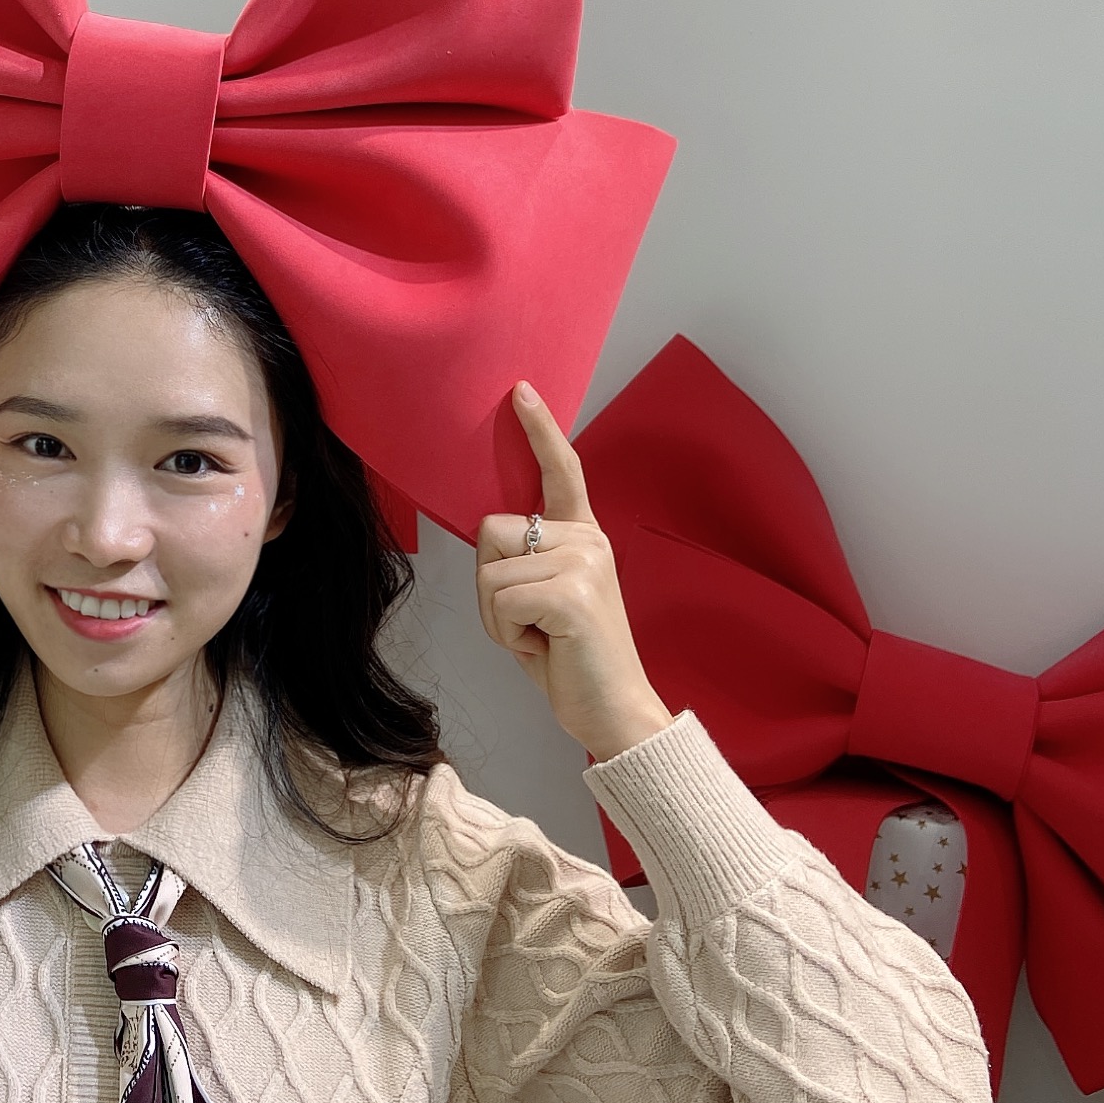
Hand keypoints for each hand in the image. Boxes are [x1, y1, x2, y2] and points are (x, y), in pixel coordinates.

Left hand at [475, 382, 671, 761]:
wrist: (615, 711)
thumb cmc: (572, 658)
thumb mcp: (546, 598)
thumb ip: (527, 561)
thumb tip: (489, 534)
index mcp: (583, 536)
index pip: (562, 471)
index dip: (540, 430)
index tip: (520, 391)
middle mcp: (587, 539)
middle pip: (490, 531)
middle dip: (491, 585)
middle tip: (530, 623)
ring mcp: (583, 562)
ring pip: (489, 572)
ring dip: (499, 617)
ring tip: (541, 637)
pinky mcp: (573, 592)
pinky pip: (500, 600)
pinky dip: (508, 634)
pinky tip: (546, 647)